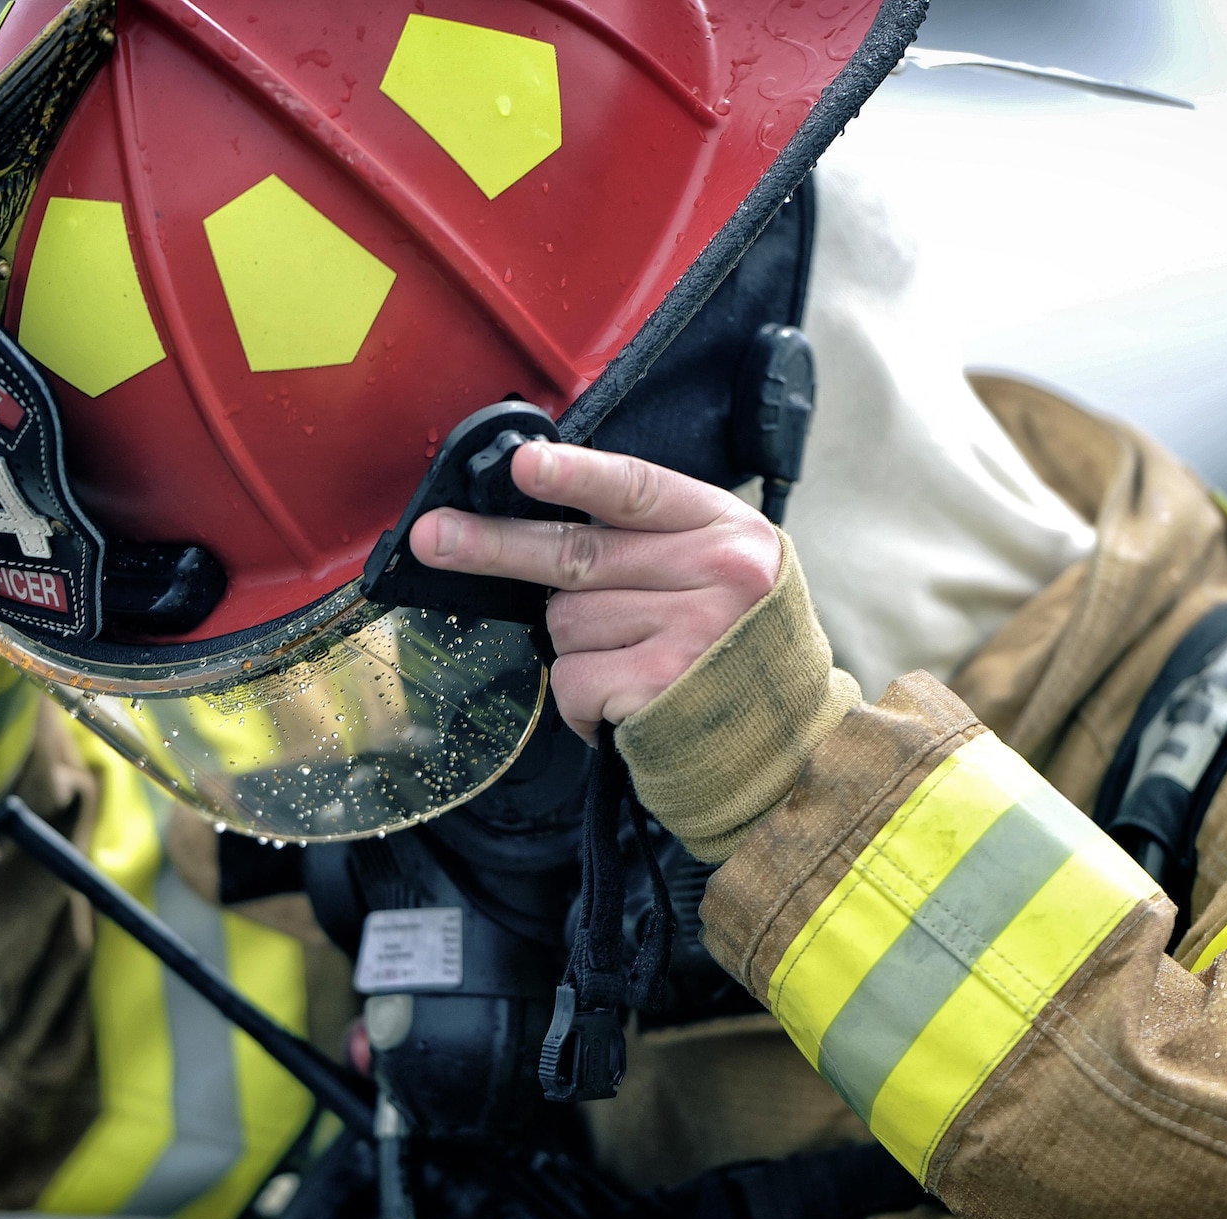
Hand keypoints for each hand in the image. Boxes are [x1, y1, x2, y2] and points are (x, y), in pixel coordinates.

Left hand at [411, 443, 780, 741]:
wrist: (793, 747)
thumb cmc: (737, 652)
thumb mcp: (723, 572)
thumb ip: (654, 543)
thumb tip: (542, 528)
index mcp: (725, 528)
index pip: (638, 488)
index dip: (574, 475)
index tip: (523, 464)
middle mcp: (717, 572)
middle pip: (578, 554)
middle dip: (494, 547)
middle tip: (433, 538)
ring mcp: (691, 633)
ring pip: (566, 623)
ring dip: (574, 650)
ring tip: (625, 667)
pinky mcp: (663, 691)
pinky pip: (573, 682)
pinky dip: (579, 704)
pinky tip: (619, 709)